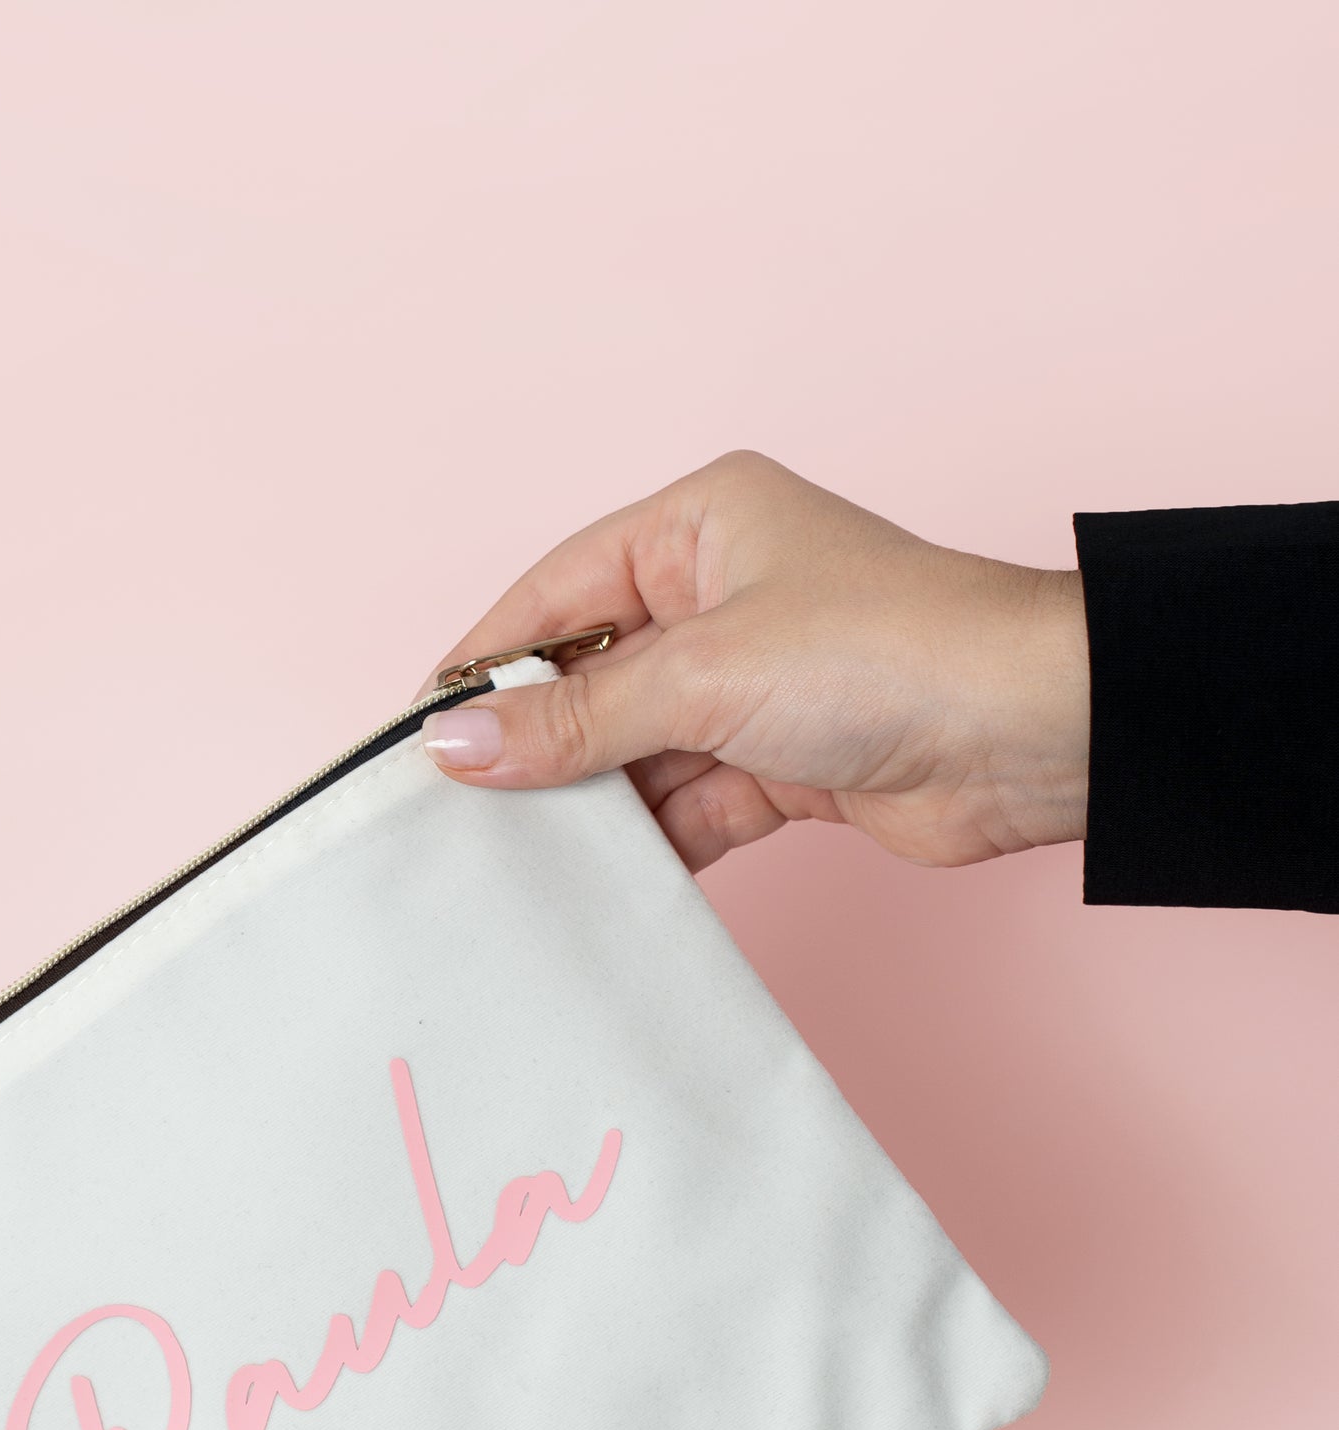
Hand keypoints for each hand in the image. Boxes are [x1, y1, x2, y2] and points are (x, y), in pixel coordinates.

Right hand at [421, 452, 1089, 874]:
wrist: (1031, 735)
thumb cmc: (889, 651)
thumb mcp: (702, 675)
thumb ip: (574, 719)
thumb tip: (456, 742)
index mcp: (698, 525)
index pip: (555, 593)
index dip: (486, 663)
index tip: (421, 734)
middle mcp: (721, 596)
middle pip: (590, 678)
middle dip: (535, 746)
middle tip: (460, 812)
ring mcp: (751, 685)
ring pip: (634, 752)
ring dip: (591, 805)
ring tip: (518, 861)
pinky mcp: (781, 764)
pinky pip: (684, 805)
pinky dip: (649, 843)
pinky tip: (599, 882)